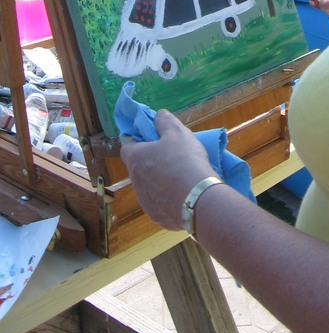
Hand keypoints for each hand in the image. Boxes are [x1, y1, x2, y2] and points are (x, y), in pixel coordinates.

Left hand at [120, 109, 213, 230]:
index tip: (154, 140)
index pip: (127, 146)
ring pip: (148, 186)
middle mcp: (135, 181)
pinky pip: (159, 203)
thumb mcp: (178, 132)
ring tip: (180, 177)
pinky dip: (167, 198)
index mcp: (136, 159)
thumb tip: (157, 115)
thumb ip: (165, 121)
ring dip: (159, 181)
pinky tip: (183, 194)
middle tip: (172, 157)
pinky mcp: (156, 216)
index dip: (139, 141)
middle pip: (138, 167)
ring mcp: (144, 201)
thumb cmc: (184, 160)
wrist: (198, 199)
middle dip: (151, 161)